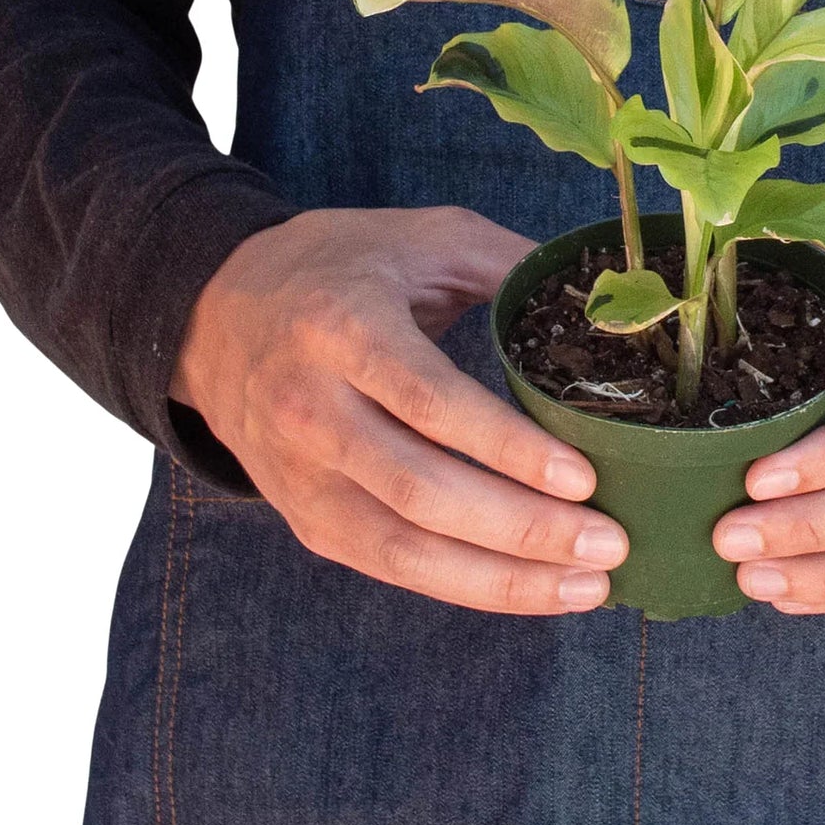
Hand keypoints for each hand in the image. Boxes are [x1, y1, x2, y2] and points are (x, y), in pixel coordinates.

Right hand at [172, 205, 627, 613]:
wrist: (215, 311)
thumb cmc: (341, 266)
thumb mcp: (422, 237)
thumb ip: (507, 262)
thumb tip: (606, 301)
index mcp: (344, 328)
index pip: (429, 402)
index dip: (507, 448)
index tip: (583, 478)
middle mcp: (311, 409)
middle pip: (420, 490)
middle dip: (522, 528)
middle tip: (610, 542)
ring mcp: (300, 474)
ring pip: (403, 549)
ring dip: (501, 580)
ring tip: (589, 584)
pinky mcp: (304, 517)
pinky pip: (388, 566)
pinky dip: (464, 586)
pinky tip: (531, 588)